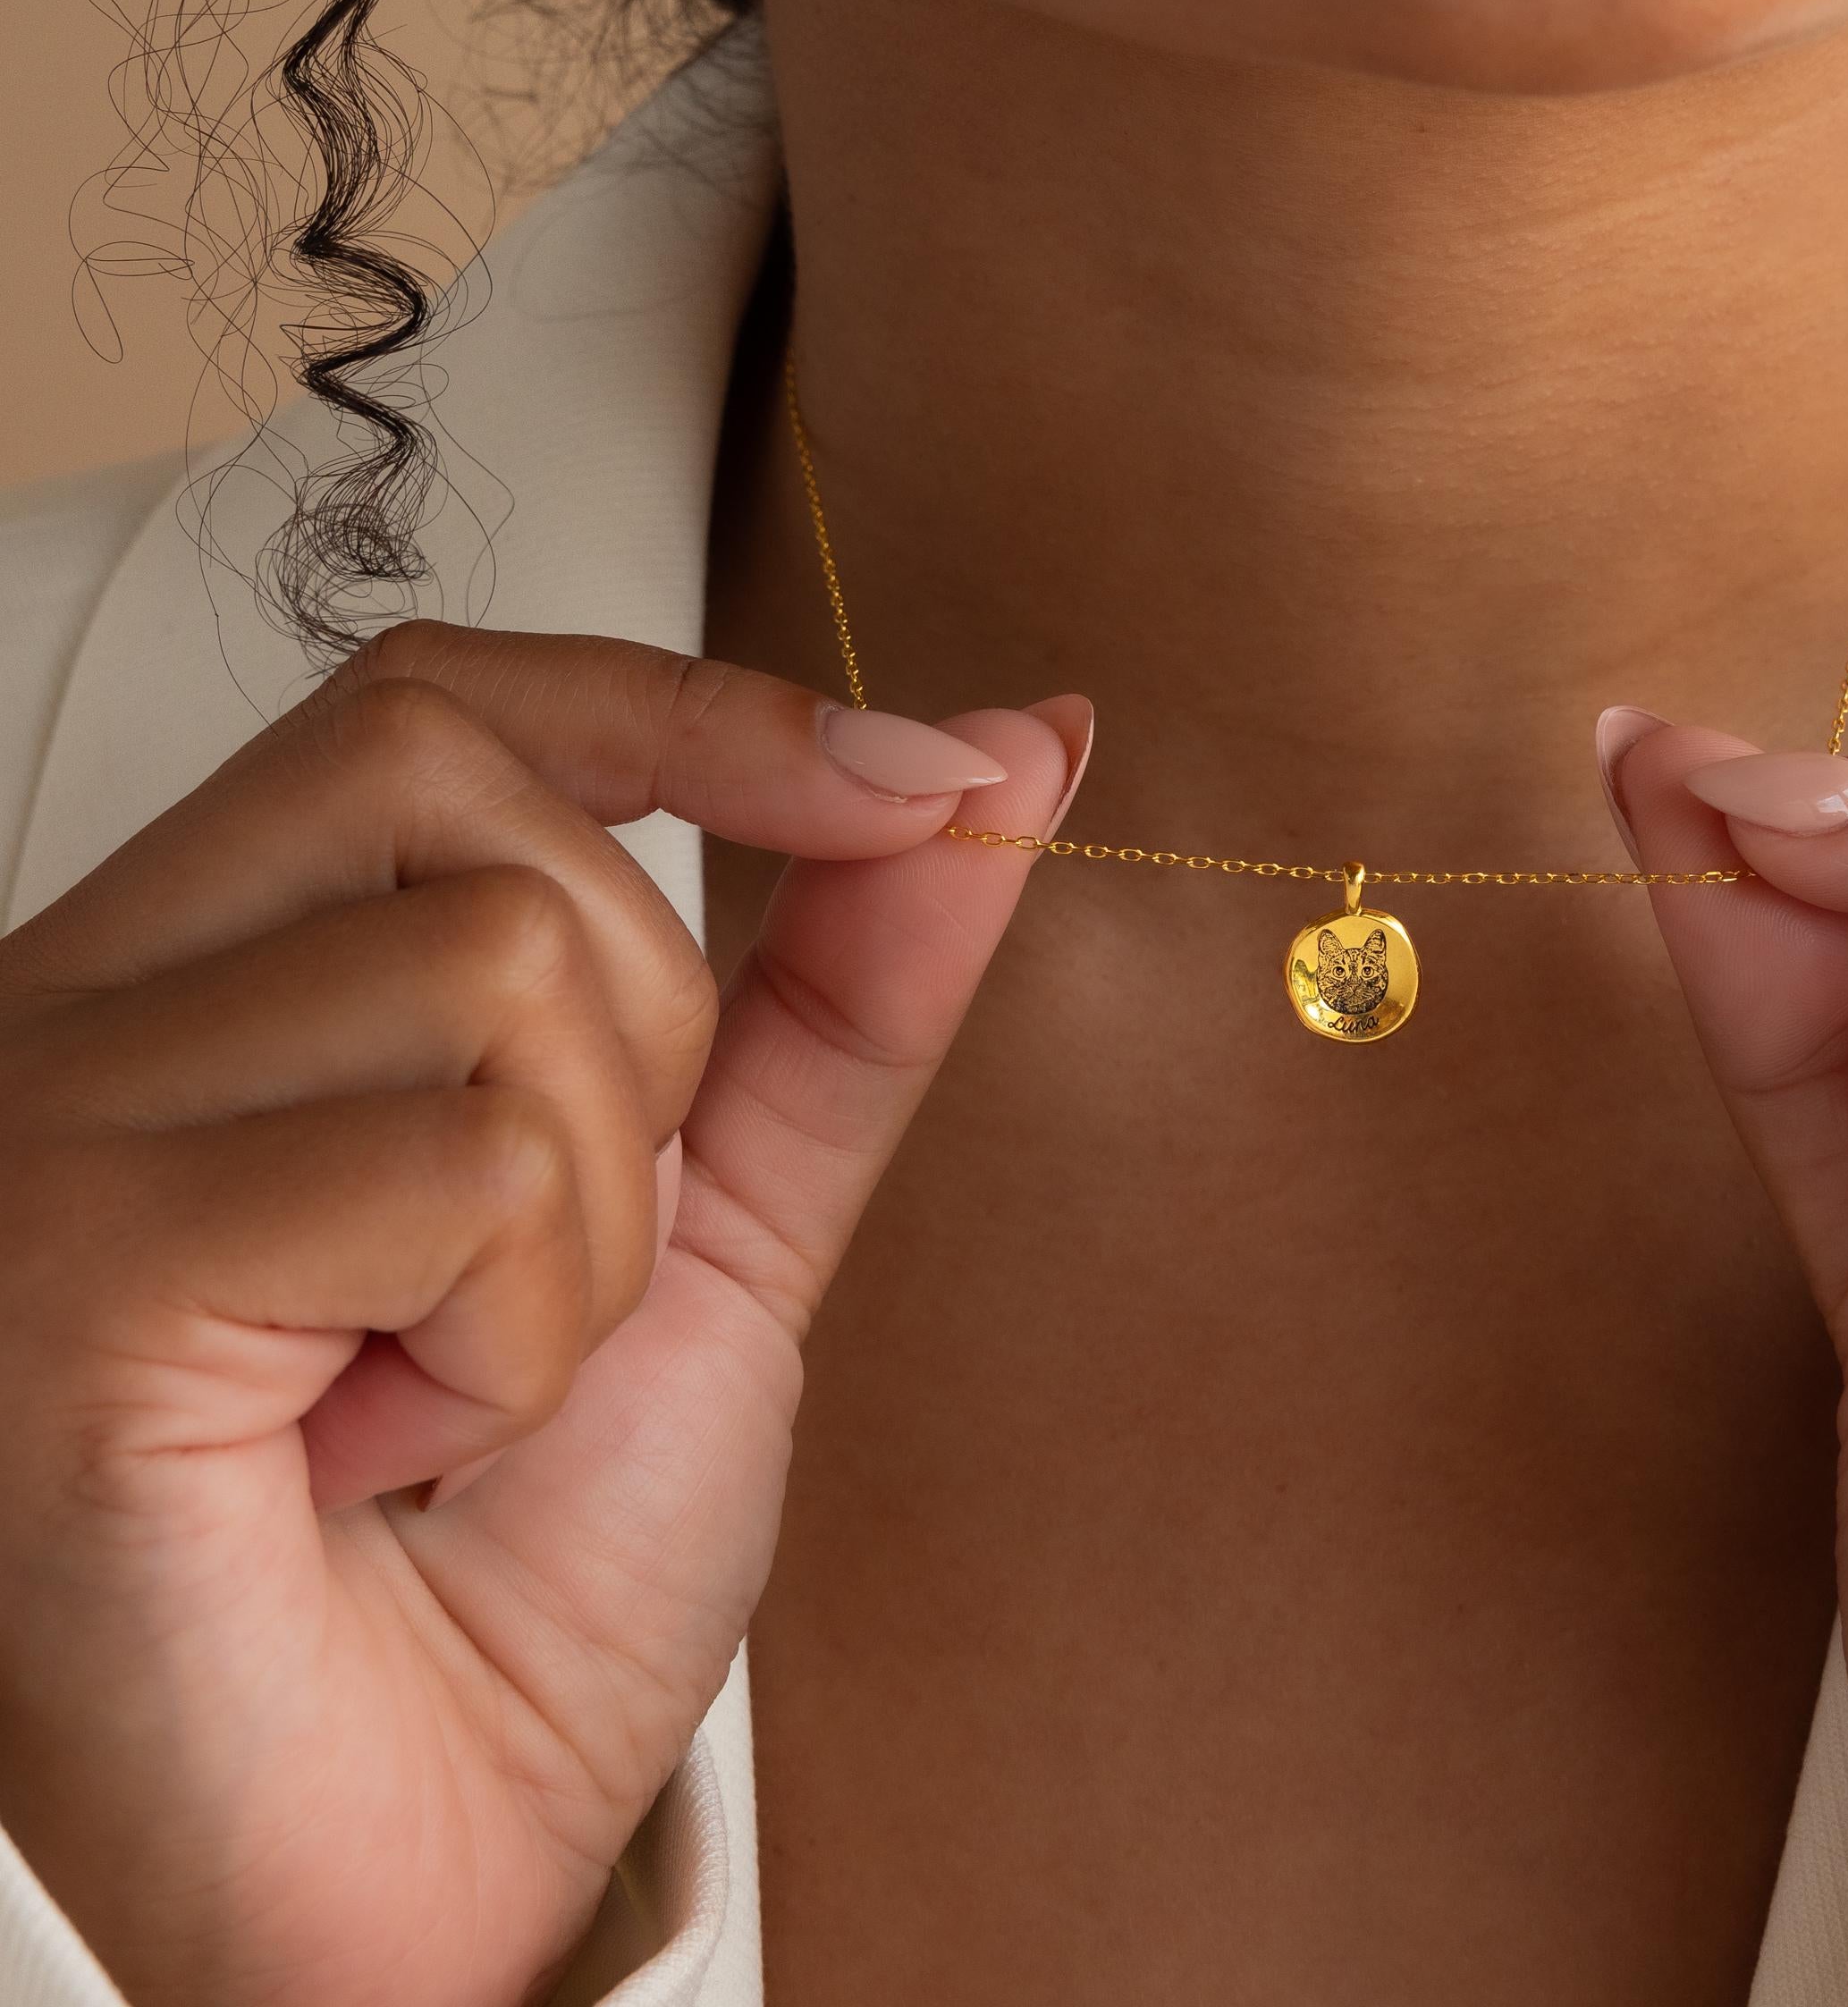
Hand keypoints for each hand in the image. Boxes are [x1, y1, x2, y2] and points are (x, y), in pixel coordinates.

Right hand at [0, 625, 1086, 2006]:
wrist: (399, 1883)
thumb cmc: (513, 1571)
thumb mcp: (721, 1221)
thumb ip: (847, 987)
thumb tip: (1013, 757)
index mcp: (215, 977)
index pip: (442, 700)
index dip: (691, 705)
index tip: (929, 772)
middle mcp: (87, 1013)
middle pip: (473, 789)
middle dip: (643, 1036)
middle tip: (545, 1270)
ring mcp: (53, 1129)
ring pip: (499, 969)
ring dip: (584, 1225)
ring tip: (450, 1390)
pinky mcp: (74, 1270)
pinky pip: (463, 1164)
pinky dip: (514, 1337)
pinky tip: (389, 1452)